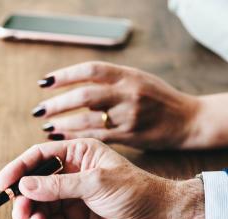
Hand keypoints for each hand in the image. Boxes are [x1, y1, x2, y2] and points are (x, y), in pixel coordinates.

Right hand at [0, 139, 203, 218]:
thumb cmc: (137, 192)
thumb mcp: (96, 183)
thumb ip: (58, 186)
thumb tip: (25, 184)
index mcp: (79, 154)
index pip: (39, 157)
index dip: (18, 168)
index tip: (3, 183)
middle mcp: (73, 175)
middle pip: (35, 185)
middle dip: (25, 200)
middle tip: (21, 214)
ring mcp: (73, 199)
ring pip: (41, 207)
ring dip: (35, 218)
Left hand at [34, 61, 227, 149]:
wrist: (189, 120)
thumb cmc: (160, 99)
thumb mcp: (138, 80)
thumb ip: (111, 81)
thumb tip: (77, 85)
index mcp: (128, 75)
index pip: (90, 71)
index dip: (65, 76)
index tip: (44, 83)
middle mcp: (128, 93)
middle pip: (85, 95)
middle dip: (57, 103)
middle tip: (38, 110)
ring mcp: (130, 116)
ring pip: (89, 119)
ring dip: (64, 122)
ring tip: (47, 126)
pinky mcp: (131, 136)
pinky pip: (98, 137)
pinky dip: (77, 137)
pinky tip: (63, 137)